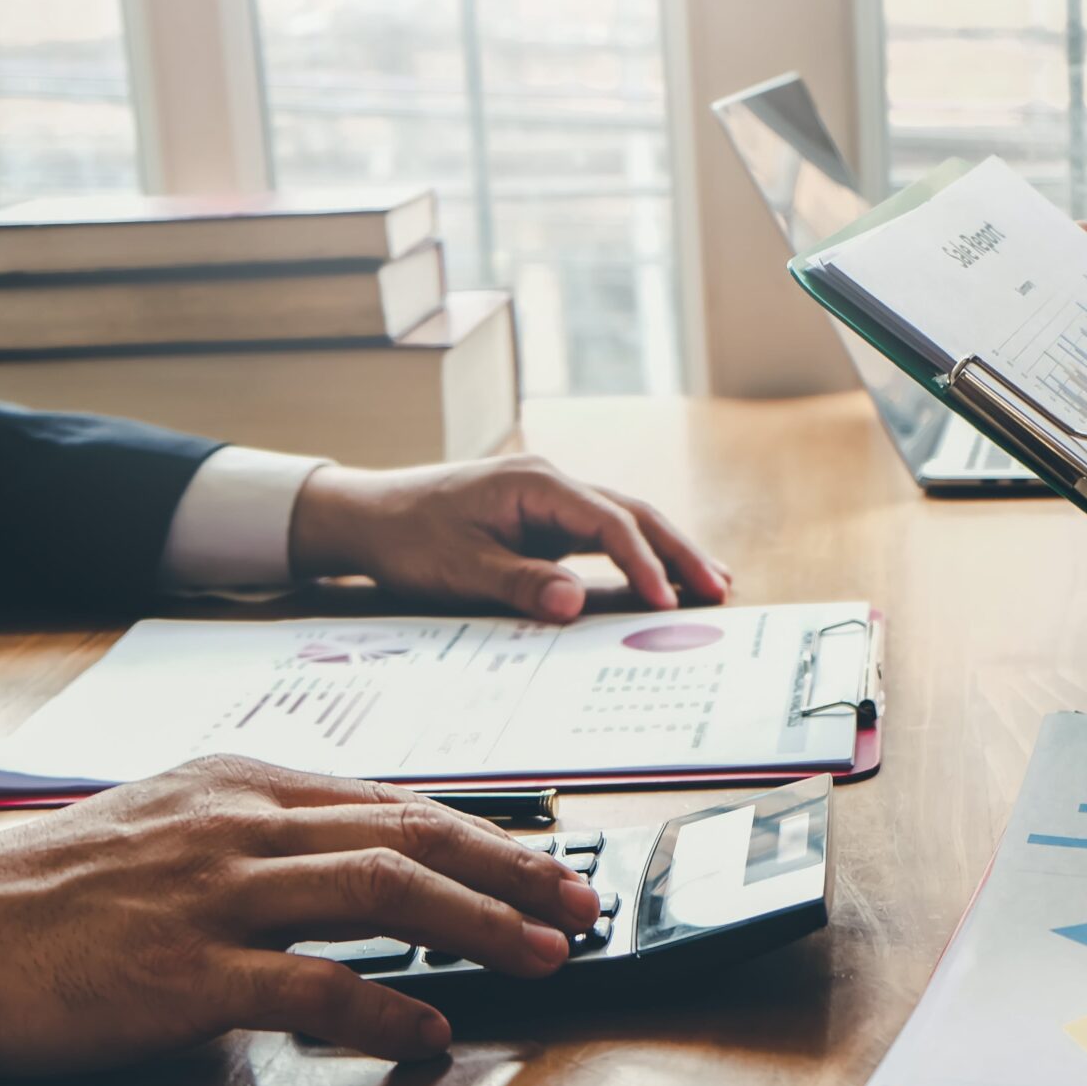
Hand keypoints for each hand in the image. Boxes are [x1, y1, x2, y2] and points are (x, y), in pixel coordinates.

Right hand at [0, 756, 601, 1075]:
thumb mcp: (169, 829)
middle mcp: (238, 827)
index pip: (399, 803)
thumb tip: (370, 868)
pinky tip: (431, 1029)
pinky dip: (385, 1007)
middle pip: (413, 837)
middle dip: (517, 872)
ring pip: (382, 892)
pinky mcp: (180, 975)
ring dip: (481, 925)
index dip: (493, 837)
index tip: (557, 863)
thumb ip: (265, 840)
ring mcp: (211, 897)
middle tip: (586, 904)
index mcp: (242, 787)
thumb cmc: (48, 893)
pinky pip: (310, 987)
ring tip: (547, 955)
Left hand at [290, 454, 732, 622]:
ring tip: (713, 584)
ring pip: (625, 521)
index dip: (643, 562)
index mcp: (534, 484)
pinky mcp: (545, 521)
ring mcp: (550, 501)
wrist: (367, 516)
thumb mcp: (457, 568)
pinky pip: (604, 536)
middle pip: (633, 513)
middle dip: (679, 551)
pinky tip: (664, 578)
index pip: (609, 522)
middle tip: (720, 588)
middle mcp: (551, 483)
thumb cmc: (406, 539)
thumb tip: (574, 602)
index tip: (667, 601)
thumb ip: (519, 583)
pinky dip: (638, 556)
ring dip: (668, 551)